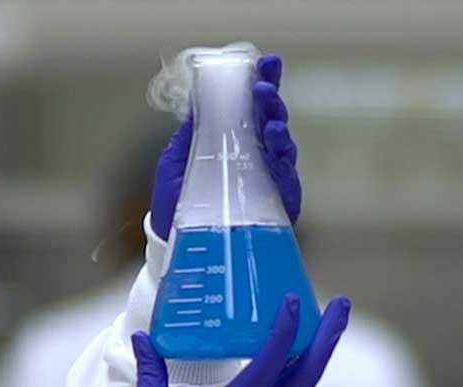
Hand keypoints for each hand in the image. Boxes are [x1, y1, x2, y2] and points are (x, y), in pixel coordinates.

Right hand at [122, 294, 348, 386]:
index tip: (294, 299)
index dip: (285, 327)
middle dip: (327, 337)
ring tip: (325, 328)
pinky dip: (297, 378)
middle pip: (307, 375)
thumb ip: (150, 376)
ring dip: (317, 357)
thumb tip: (143, 340)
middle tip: (341, 304)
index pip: (271, 362)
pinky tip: (288, 367)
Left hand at [150, 54, 299, 240]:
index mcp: (232, 140)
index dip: (261, 82)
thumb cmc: (176, 204)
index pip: (251, 106)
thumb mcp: (176, 161)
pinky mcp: (278, 203)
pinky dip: (284, 157)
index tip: (265, 62)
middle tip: (264, 85)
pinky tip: (276, 140)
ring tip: (269, 114)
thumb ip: (190, 132)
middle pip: (271, 119)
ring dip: (278, 123)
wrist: (175, 247)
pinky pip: (287, 176)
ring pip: (282, 144)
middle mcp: (254, 155)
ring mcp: (269, 178)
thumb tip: (197, 96)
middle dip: (271, 98)